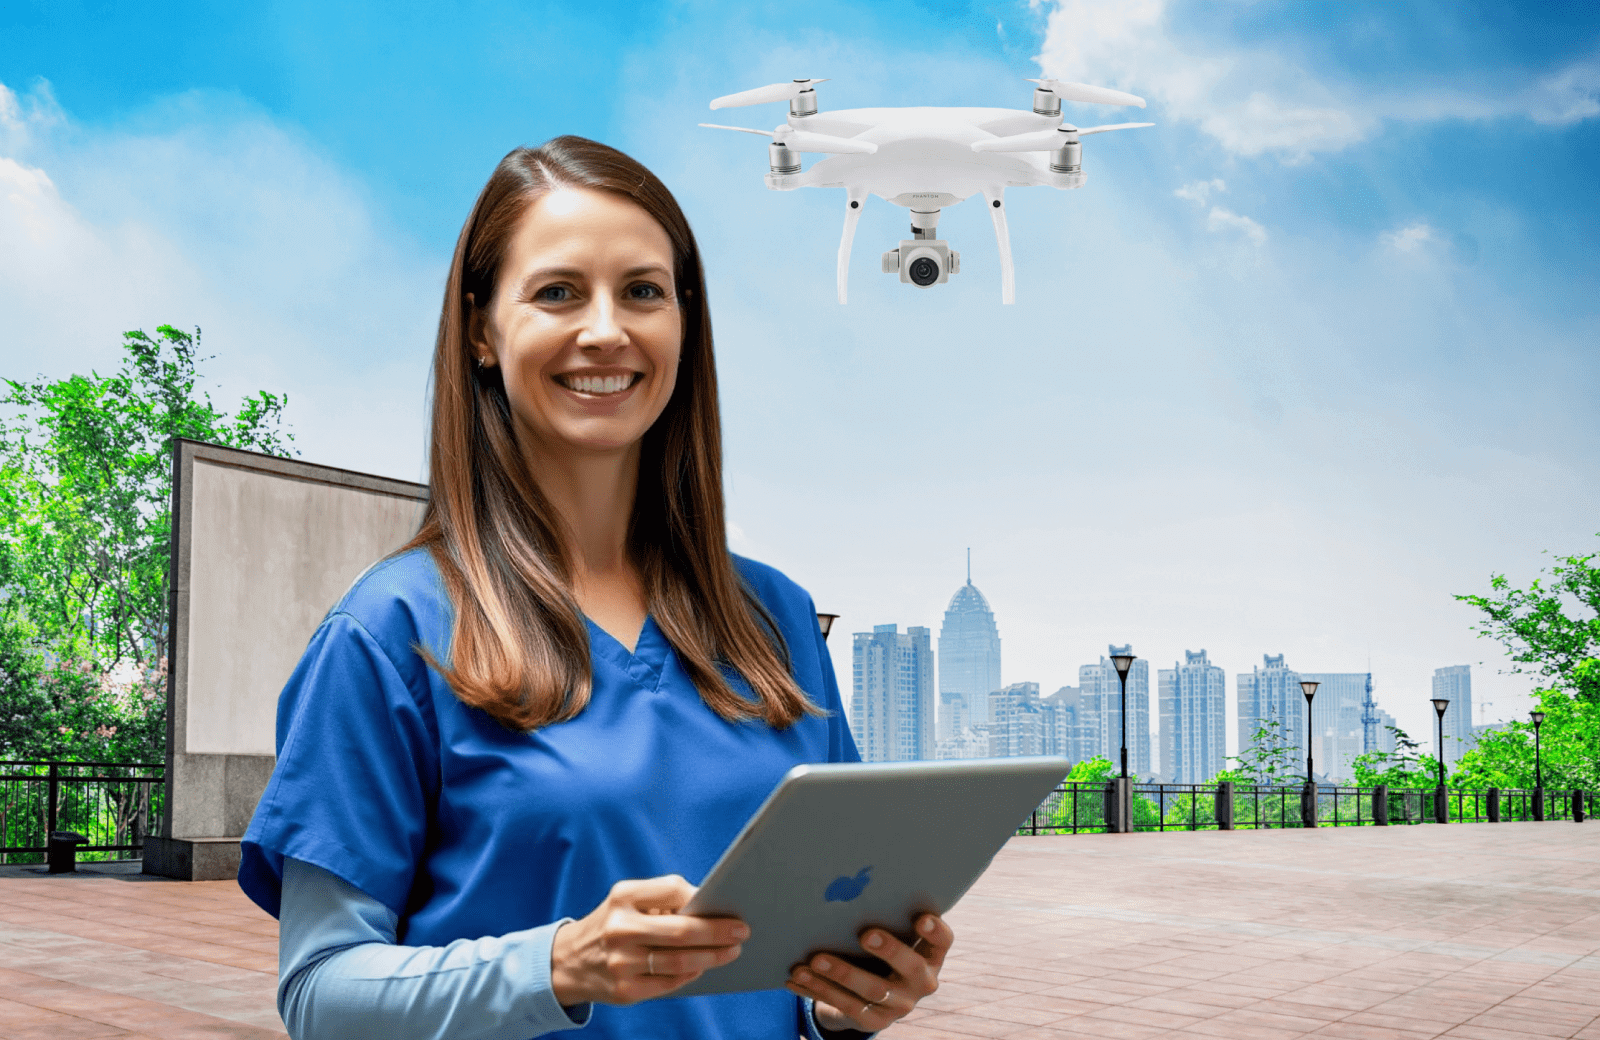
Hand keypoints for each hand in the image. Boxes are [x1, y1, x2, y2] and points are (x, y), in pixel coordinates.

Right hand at [550, 875, 748, 1005]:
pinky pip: (670, 984)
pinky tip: (703, 968)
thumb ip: (663, 900)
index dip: (704, 899)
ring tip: (731, 951)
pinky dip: (691, 975)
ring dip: (712, 957)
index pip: (673, 890)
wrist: (568, 962)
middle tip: (742, 932)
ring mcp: (621, 962)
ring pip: (680, 962)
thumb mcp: (626, 901)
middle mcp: (620, 928)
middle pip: (682, 931)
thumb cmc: (612, 924)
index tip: (731, 906)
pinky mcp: (624, 991)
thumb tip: (712, 910)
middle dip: (718, 932)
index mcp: (623, 896)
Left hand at [786, 913, 953, 1033]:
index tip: (922, 918)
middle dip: (889, 950)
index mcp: (931, 956)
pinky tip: (798, 977)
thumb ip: (886, 917)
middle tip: (865, 933)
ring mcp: (900, 1005)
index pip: (943, 942)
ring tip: (814, 960)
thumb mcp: (893, 936)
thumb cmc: (882, 951)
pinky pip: (846, 1006)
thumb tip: (849, 883)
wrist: (873, 998)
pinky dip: (819, 990)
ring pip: (873, 990)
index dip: (936, 931)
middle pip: (911, 966)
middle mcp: (922, 982)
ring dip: (841, 973)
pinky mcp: (874, 1021)